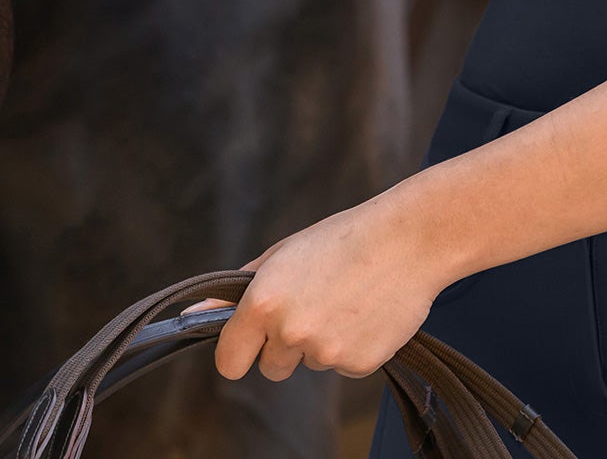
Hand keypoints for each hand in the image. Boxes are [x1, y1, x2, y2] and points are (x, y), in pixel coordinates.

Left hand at [179, 195, 448, 381]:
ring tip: (348, 299)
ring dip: (323, 341)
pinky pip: (344, 366)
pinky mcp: (358, 364)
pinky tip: (368, 310)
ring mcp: (325, 351)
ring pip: (311, 363)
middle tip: (316, 303)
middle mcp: (289, 331)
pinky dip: (354, 345)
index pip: (229, 361)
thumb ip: (240, 289)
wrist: (409, 239)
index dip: (240, 352)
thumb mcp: (285, 254)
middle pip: (271, 368)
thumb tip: (196, 313)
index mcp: (264, 302)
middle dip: (287, 345)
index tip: (251, 343)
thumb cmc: (343, 239)